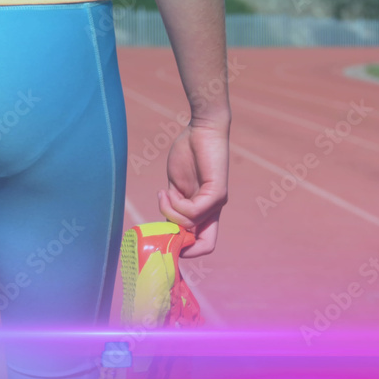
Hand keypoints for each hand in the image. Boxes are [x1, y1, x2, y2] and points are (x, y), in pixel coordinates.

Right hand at [158, 119, 228, 257]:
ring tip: (165, 193)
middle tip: (162, 226)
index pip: (203, 244)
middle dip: (181, 244)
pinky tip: (170, 190)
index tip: (162, 234)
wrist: (203, 129)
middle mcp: (214, 211)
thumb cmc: (189, 153)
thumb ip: (173, 207)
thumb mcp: (176, 187)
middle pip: (206, 246)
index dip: (185, 249)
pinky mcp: (217, 193)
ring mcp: (217, 203)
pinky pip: (192, 212)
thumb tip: (165, 228)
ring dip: (169, 212)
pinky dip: (175, 204)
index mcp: (205, 211)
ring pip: (189, 225)